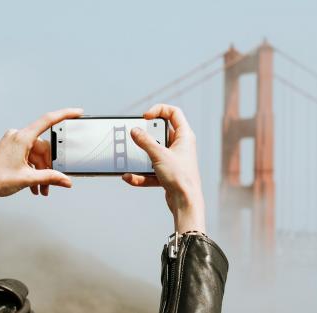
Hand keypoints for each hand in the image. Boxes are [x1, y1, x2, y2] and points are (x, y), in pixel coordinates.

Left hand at [0, 108, 83, 206]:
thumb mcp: (28, 179)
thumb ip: (50, 178)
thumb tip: (65, 180)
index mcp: (22, 137)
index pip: (48, 120)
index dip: (65, 114)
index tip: (77, 112)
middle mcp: (17, 136)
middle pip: (43, 148)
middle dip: (49, 167)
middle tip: (51, 184)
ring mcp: (13, 142)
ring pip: (36, 155)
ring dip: (40, 172)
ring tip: (41, 189)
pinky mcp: (10, 149)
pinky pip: (28, 157)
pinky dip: (33, 170)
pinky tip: (33, 185)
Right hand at [122, 104, 204, 232]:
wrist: (186, 203)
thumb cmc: (180, 177)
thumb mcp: (159, 155)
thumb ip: (145, 141)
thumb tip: (135, 131)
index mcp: (184, 136)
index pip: (173, 113)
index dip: (158, 110)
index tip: (145, 117)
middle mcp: (180, 146)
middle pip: (161, 132)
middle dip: (146, 135)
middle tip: (137, 136)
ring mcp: (173, 159)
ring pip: (153, 151)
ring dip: (141, 155)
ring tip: (130, 157)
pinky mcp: (167, 172)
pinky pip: (150, 169)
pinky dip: (140, 173)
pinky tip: (130, 177)